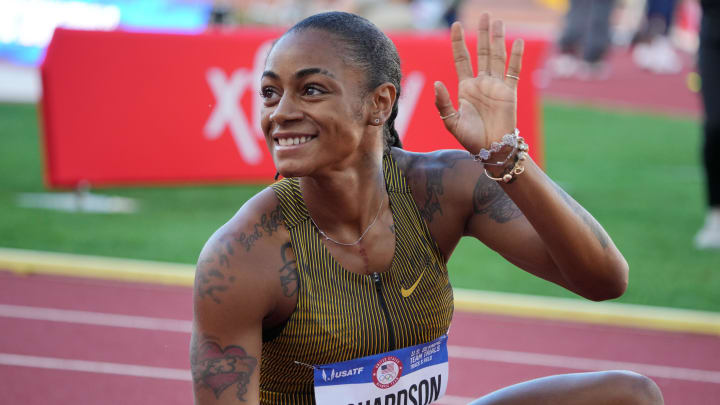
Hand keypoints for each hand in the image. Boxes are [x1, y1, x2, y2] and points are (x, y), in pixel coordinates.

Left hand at [434, 14, 524, 154]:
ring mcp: (496, 86)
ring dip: (497, 39)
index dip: (459, 42)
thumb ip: (443, 103)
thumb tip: (437, 83)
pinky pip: (513, 70)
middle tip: (484, 15)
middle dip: (482, 34)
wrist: (491, 149)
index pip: (461, 59)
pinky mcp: (510, 92)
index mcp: (466, 88)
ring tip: (497, 21)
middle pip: (482, 52)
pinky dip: (516, 56)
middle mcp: (481, 83)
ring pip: (497, 57)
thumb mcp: (451, 121)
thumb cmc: (470, 139)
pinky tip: (517, 41)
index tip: (456, 26)